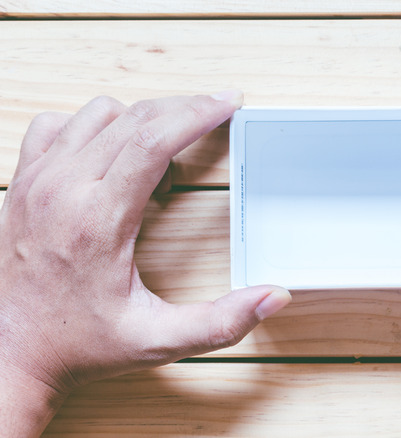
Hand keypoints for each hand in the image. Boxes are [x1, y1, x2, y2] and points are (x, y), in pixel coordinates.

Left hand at [0, 91, 291, 435]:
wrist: (11, 352)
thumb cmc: (79, 343)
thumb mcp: (158, 341)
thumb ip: (222, 322)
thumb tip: (274, 296)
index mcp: (98, 221)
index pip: (153, 140)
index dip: (199, 114)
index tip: (229, 102)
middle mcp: (63, 191)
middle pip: (134, 117)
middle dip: (184, 108)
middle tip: (217, 111)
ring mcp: (38, 182)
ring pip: (98, 113)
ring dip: (140, 120)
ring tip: (164, 156)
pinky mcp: (24, 183)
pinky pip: (58, 124)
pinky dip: (93, 126)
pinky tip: (112, 153)